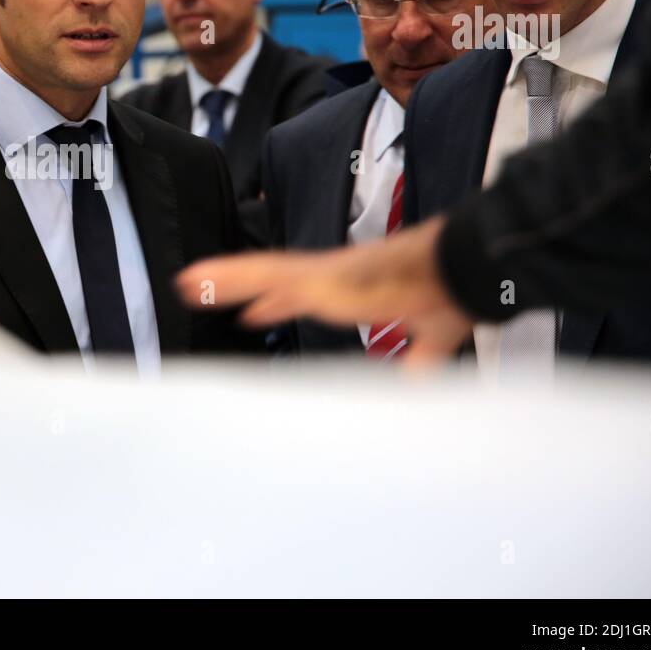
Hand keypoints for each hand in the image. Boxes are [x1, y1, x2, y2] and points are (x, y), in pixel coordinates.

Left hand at [175, 217, 473, 366]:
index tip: (247, 308)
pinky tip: (219, 286)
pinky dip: (242, 279)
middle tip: (192, 285)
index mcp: (352, 286)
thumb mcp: (429, 335)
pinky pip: (273, 278)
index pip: (300, 292)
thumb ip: (418, 359)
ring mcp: (326, 275)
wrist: (462, 271)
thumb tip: (413, 379)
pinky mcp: (326, 280)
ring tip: (188, 281)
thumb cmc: (449, 293)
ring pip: (263, 273)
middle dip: (233, 283)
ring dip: (225, 277)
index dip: (271, 299)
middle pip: (271, 277)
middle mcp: (332, 276)